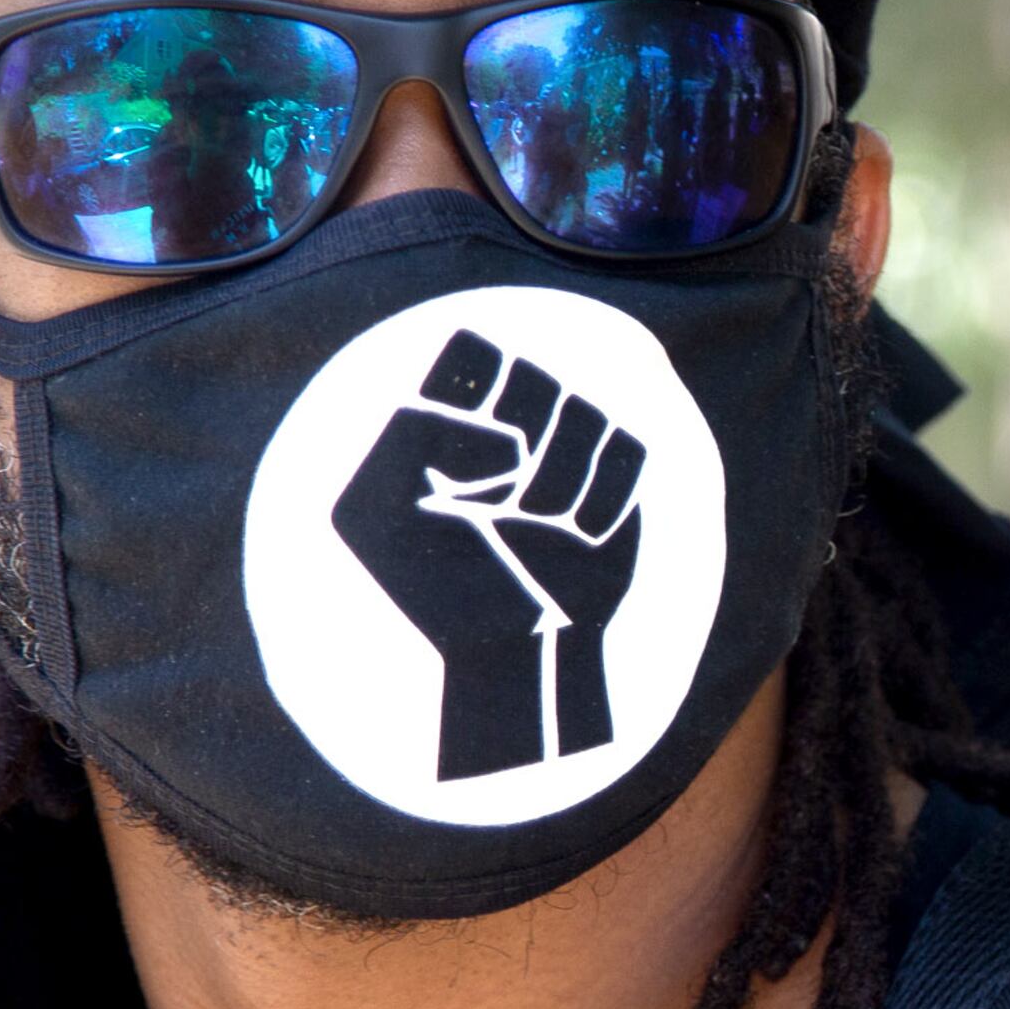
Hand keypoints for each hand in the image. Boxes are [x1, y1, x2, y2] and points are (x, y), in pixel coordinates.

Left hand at [328, 328, 647, 779]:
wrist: (507, 654)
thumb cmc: (436, 586)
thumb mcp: (382, 509)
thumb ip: (416, 438)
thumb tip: (517, 445)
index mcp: (452, 422)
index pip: (472, 354)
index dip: (470, 389)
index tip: (453, 459)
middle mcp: (514, 427)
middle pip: (534, 375)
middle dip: (519, 437)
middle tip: (496, 500)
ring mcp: (570, 454)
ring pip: (585, 413)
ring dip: (557, 482)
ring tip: (533, 526)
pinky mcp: (616, 484)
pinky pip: (627, 454)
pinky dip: (602, 501)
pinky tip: (582, 539)